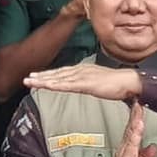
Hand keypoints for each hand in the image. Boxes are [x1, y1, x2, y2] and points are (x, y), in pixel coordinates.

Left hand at [24, 61, 141, 99]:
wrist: (129, 82)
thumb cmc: (117, 84)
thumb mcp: (98, 83)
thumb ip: (88, 84)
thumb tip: (82, 86)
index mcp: (83, 70)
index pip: (62, 73)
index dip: (48, 75)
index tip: (36, 76)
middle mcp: (80, 70)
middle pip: (57, 74)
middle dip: (41, 76)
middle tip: (27, 78)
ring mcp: (83, 76)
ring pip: (59, 78)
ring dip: (44, 80)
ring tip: (31, 82)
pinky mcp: (87, 83)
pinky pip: (68, 85)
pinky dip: (56, 85)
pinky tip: (48, 86)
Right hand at [96, 102, 151, 156]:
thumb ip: (146, 155)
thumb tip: (152, 147)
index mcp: (129, 149)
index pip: (133, 130)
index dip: (137, 117)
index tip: (140, 105)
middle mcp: (126, 148)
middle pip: (131, 128)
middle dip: (135, 114)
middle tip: (138, 101)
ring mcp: (125, 153)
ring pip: (131, 134)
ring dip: (135, 121)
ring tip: (138, 110)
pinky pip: (132, 145)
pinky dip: (135, 135)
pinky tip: (138, 127)